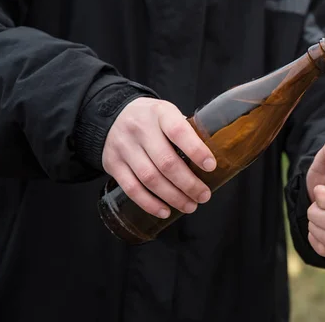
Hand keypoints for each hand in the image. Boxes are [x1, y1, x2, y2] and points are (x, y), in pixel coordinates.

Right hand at [102, 97, 215, 218]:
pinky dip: (150, 204)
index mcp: (160, 113)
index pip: (178, 132)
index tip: (211, 166)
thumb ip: (186, 132)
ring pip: (150, 178)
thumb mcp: (169, 114)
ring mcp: (124, 147)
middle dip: (188, 183)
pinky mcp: (112, 164)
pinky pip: (132, 189)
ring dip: (173, 197)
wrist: (114, 116)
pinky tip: (165, 211)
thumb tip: (211, 161)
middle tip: (204, 196)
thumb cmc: (153, 119)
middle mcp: (140, 129)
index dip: (196, 150)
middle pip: (166, 162)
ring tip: (190, 206)